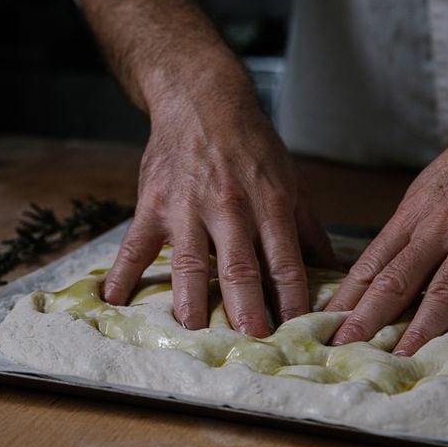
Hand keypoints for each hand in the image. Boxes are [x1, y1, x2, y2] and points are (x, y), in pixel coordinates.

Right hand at [103, 98, 335, 336]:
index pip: (285, 263)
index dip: (292, 301)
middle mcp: (230, 206)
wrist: (202, 101)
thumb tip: (333, 272)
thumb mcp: (290, 180)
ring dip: (192, 301)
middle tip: (251, 345)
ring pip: (190, 262)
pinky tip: (114, 302)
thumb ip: (308, 230)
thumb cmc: (251, 145)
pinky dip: (122, 274)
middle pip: (240, 268)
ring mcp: (188, 205)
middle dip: (246, 311)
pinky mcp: (154, 203)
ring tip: (193, 334)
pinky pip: (135, 244)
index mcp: (270, 202)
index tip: (295, 333)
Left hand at [326, 119, 447, 354]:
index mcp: (411, 218)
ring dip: (424, 326)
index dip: (346, 298)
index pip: (370, 265)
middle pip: (396, 279)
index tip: (324, 323)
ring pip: (446, 287)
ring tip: (405, 356)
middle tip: (345, 346)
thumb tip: (379, 272)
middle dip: (368, 317)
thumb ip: (405, 234)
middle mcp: (438, 228)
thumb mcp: (422, 195)